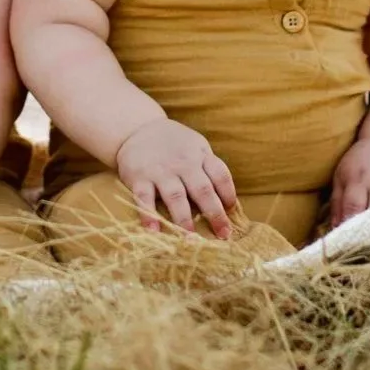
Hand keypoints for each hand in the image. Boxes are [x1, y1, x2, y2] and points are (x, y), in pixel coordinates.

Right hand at [114, 118, 238, 237]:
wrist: (137, 128)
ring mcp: (161, 171)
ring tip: (191, 241)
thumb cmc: (174, 144)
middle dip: (214, 214)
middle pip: (202, 190)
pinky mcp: (139, 178)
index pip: (220, 175)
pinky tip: (154, 232)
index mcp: (200, 155)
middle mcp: (183, 163)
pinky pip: (145, 199)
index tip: (231, 210)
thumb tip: (226, 203)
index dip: (228, 193)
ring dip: (184, 220)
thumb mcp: (195, 147)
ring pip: (175, 197)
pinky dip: (149, 216)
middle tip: (223, 235)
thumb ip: (209, 170)